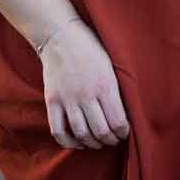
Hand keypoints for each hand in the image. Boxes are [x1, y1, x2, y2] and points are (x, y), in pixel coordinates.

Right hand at [38, 18, 131, 149]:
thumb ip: (116, 88)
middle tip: (114, 140)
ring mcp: (67, 99)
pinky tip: (77, 142)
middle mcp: (86, 95)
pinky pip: (58, 130)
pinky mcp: (52, 101)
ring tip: (98, 143)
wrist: (60, 36)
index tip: (125, 133)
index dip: (123, 132)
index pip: (118, 121)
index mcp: (105, 85)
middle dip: (110, 140)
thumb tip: (126, 112)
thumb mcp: (111, 64)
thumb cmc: (91, 47)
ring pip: (81, 134)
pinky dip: (68, 142)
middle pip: (101, 131)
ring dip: (92, 144)